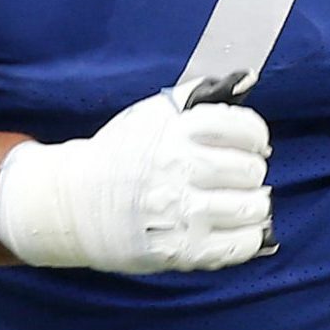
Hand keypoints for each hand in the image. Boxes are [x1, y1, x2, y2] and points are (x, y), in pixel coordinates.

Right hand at [0, 72, 272, 272]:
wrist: (74, 203)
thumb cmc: (120, 155)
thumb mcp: (153, 114)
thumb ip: (197, 95)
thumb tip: (245, 78)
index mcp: (176, 131)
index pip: (244, 128)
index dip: (256, 136)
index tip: (252, 144)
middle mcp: (180, 169)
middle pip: (250, 169)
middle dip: (251, 171)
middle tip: (240, 176)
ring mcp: (181, 212)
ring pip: (250, 207)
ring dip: (255, 204)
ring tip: (244, 202)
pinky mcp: (181, 250)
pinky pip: (237, 246)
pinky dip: (249, 237)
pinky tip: (240, 229)